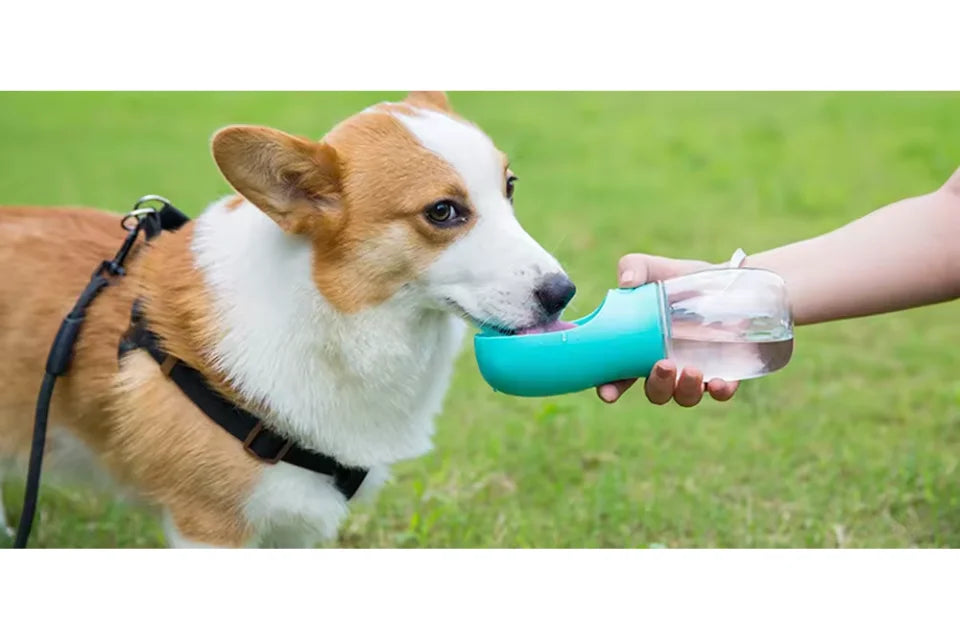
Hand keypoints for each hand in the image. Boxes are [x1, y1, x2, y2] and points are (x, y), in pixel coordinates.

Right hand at [595, 253, 740, 405]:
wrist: (730, 280)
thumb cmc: (683, 278)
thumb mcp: (657, 269)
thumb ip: (634, 267)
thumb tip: (626, 282)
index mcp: (640, 349)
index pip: (619, 375)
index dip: (610, 388)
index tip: (608, 392)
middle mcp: (666, 366)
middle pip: (655, 392)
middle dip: (657, 386)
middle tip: (664, 365)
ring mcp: (695, 373)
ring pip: (684, 397)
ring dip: (684, 391)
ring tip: (692, 370)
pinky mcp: (725, 372)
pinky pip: (720, 392)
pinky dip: (719, 392)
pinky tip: (719, 383)